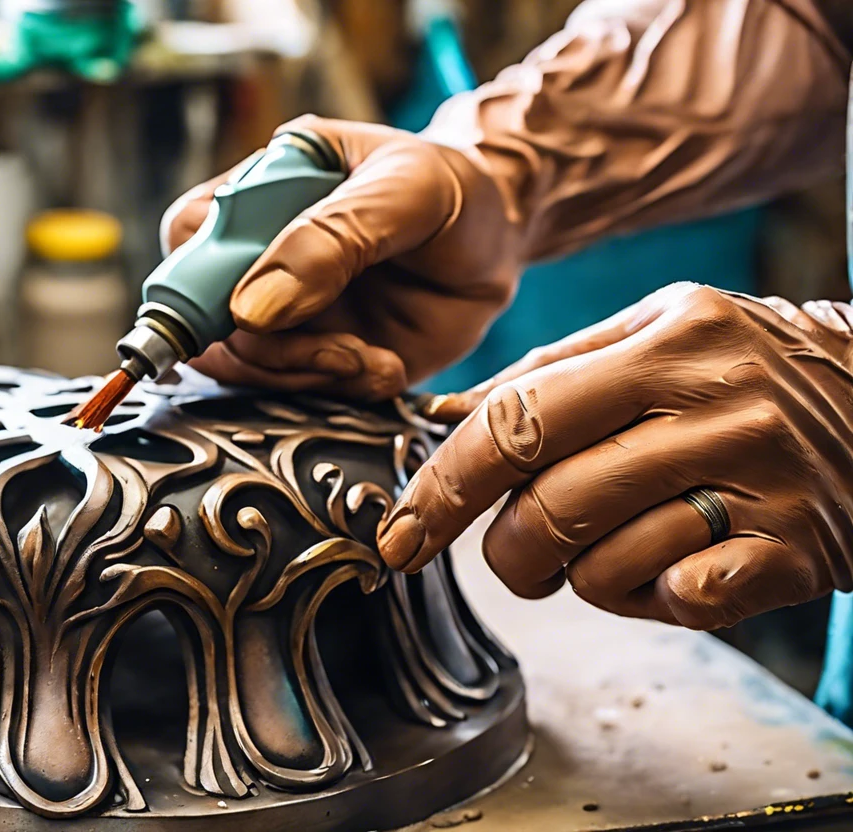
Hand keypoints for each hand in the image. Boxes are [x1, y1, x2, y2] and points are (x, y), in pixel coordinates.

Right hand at [162, 115, 519, 400]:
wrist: (501, 239)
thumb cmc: (453, 191)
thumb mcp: (406, 190)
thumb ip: (332, 238)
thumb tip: (250, 308)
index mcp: (265, 185)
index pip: (190, 235)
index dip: (201, 285)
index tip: (249, 318)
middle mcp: (260, 250)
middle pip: (206, 316)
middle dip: (269, 349)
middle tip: (340, 352)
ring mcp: (284, 306)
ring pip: (247, 364)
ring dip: (307, 374)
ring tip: (373, 360)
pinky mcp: (314, 351)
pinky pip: (296, 389)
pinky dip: (337, 390)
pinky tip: (383, 367)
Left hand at [376, 283, 852, 629]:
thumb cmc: (748, 370)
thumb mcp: (658, 332)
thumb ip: (549, 369)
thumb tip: (443, 415)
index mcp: (666, 341)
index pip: (519, 418)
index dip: (445, 485)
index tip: (404, 532)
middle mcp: (715, 404)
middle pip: (551, 504)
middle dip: (508, 551)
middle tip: (519, 555)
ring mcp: (763, 479)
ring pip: (606, 565)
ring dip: (587, 577)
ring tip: (623, 546)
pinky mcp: (798, 550)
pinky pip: (683, 600)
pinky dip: (661, 598)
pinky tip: (685, 564)